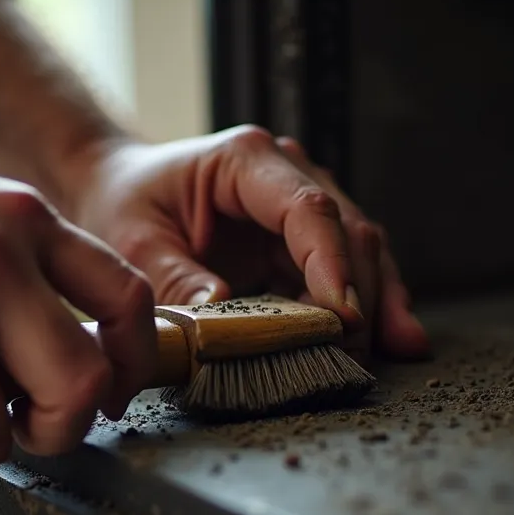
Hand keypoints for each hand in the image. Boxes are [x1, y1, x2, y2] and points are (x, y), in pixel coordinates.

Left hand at [70, 125, 428, 359]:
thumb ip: (174, 279)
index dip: (331, 263)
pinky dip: (366, 305)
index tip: (342, 314)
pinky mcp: (301, 239)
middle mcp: (286, 174)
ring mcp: (300, 204)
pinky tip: (393, 339)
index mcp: (245, 161)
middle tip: (355, 352)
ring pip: (360, 250)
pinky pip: (346, 271)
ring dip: (377, 301)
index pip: (307, 209)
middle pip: (346, 231)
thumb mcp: (133, 241)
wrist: (119, 188)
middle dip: (358, 293)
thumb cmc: (124, 204)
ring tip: (394, 349)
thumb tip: (221, 313)